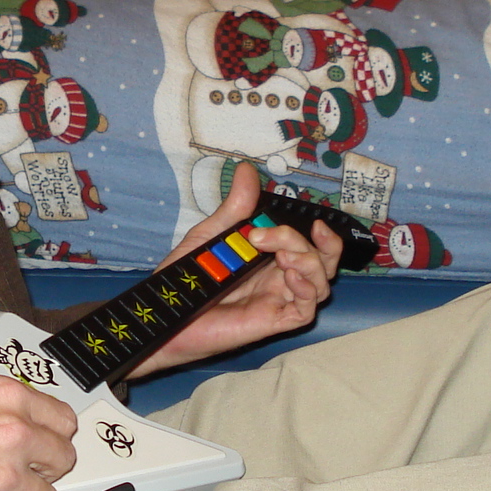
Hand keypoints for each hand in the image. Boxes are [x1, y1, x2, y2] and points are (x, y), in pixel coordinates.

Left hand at [133, 164, 340, 377]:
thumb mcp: (212, 235)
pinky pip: (306, 310)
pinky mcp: (273, 321)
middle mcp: (280, 277)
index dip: (319, 230)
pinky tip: (290, 276)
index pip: (310, 241)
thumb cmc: (188, 277)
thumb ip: (235, 209)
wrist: (167, 313)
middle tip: (281, 235)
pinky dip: (307, 290)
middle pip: (322, 260)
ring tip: (284, 257)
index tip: (311, 219)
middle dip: (314, 243)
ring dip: (310, 263)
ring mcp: (279, 299)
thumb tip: (247, 169)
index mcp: (270, 256)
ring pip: (321, 282)